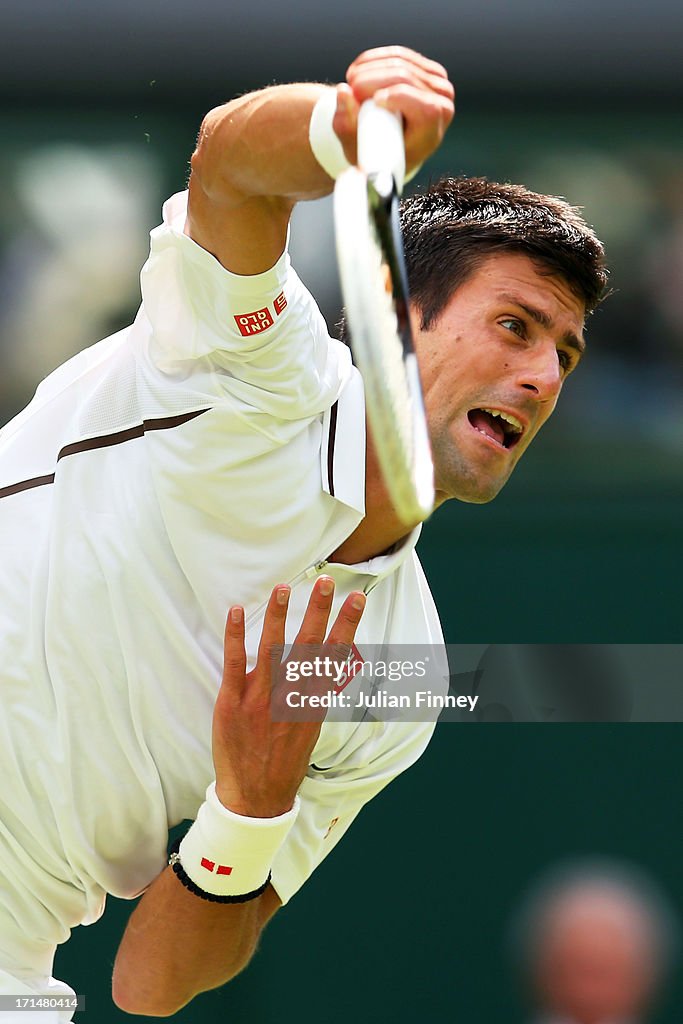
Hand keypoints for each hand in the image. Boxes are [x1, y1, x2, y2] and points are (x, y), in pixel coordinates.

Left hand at [212, 577, 365, 817]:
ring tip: (283, 588)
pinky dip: (235, 636)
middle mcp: (291, 697)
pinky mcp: (233, 701)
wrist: (256, 797)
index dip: (346, 625)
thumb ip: (314, 694)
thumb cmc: (284, 761)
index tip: (357, 600)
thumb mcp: (310, 729)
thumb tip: (325, 666)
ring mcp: (261, 698)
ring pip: (272, 649)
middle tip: (326, 582)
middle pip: (308, 646)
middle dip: (318, 611)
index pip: (334, 656)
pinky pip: (234, 663)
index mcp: (313, 702)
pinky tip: (235, 612)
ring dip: (278, 616)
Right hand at [332, 45, 454, 177]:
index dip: (398, 98)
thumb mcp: (357, 147)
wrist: (389, 147)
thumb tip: (343, 92)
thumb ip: (347, 124)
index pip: (426, 108)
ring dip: (369, 67)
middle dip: (372, 79)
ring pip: (400, 61)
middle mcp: (442, 105)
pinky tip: (358, 68)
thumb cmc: (375, 153)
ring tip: (351, 79)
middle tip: (350, 87)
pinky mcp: (428, 69)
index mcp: (433, 132)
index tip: (372, 101)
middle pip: (406, 78)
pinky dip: (375, 59)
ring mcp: (438, 84)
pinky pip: (400, 54)